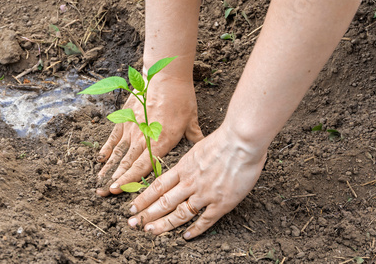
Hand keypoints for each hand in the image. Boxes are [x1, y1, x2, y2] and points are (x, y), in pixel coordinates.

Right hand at [96, 77, 203, 195]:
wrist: (165, 75)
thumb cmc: (181, 98)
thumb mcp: (191, 120)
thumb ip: (194, 138)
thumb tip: (205, 150)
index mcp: (160, 142)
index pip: (143, 166)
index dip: (130, 180)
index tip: (118, 191)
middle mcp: (143, 137)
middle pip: (127, 163)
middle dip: (115, 180)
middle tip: (103, 193)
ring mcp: (132, 127)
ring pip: (118, 152)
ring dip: (108, 168)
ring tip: (99, 182)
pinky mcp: (125, 117)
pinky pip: (114, 136)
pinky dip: (106, 148)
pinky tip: (100, 159)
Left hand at [125, 125, 266, 238]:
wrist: (242, 142)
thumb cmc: (226, 139)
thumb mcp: (200, 145)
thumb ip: (193, 157)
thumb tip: (192, 156)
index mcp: (184, 167)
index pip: (158, 186)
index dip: (144, 198)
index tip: (133, 207)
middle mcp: (190, 182)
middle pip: (163, 202)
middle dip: (146, 214)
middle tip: (132, 224)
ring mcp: (205, 194)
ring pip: (179, 213)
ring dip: (163, 224)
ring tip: (149, 231)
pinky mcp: (221, 203)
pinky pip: (205, 220)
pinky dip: (195, 230)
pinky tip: (185, 236)